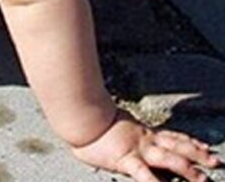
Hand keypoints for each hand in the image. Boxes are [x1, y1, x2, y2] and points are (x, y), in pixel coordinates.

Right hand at [72, 110, 220, 181]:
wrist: (79, 115)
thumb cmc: (89, 119)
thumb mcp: (110, 123)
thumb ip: (118, 129)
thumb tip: (117, 130)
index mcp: (142, 132)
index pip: (172, 136)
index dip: (190, 142)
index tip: (205, 147)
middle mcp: (144, 140)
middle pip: (177, 146)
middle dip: (198, 155)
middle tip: (216, 161)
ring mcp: (136, 150)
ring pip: (168, 159)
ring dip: (188, 169)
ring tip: (203, 179)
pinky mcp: (126, 160)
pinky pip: (144, 175)